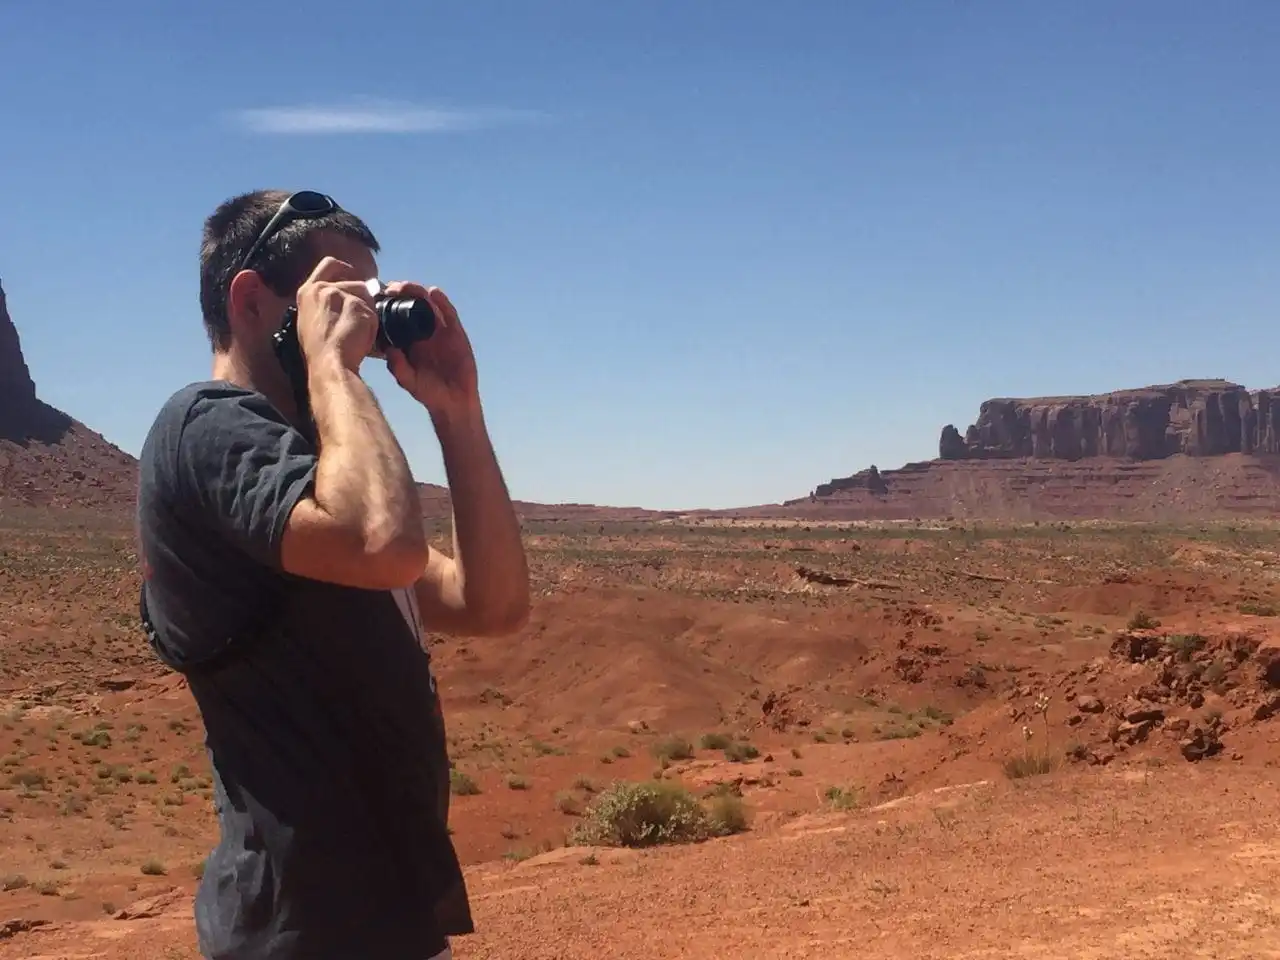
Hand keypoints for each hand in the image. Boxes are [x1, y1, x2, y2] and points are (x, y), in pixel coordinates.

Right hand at [294, 257, 379, 373]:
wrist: (328, 365)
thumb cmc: (321, 352)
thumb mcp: (312, 321)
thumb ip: (324, 305)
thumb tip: (345, 298)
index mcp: (307, 292)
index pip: (330, 264)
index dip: (346, 270)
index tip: (355, 280)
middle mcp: (320, 289)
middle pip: (354, 280)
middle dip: (363, 294)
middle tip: (365, 310)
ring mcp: (337, 295)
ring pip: (365, 293)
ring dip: (368, 309)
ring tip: (361, 330)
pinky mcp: (355, 304)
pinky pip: (373, 309)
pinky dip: (373, 322)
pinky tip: (365, 336)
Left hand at [383, 283, 480, 415]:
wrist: (453, 402)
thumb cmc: (428, 392)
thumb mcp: (408, 380)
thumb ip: (398, 366)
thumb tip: (387, 348)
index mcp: (408, 340)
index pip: (397, 314)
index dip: (389, 304)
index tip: (379, 296)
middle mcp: (423, 332)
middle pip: (412, 304)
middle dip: (402, 292)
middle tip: (392, 289)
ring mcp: (440, 331)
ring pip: (429, 304)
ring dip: (418, 293)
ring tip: (408, 288)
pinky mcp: (456, 333)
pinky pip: (449, 314)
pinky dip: (442, 302)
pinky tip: (434, 293)